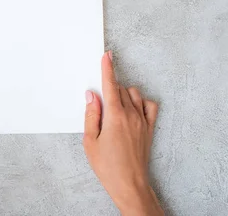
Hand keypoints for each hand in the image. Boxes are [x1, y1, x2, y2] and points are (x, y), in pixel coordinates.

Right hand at [83, 52, 162, 215]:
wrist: (130, 184)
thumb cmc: (108, 166)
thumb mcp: (90, 141)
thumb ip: (91, 115)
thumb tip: (92, 96)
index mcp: (115, 117)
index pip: (111, 85)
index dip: (107, 68)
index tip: (107, 56)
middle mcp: (131, 116)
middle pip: (121, 89)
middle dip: (110, 87)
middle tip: (99, 98)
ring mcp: (143, 122)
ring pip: (135, 94)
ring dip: (124, 94)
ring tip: (112, 106)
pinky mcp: (149, 129)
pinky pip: (149, 106)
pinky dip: (141, 102)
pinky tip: (132, 108)